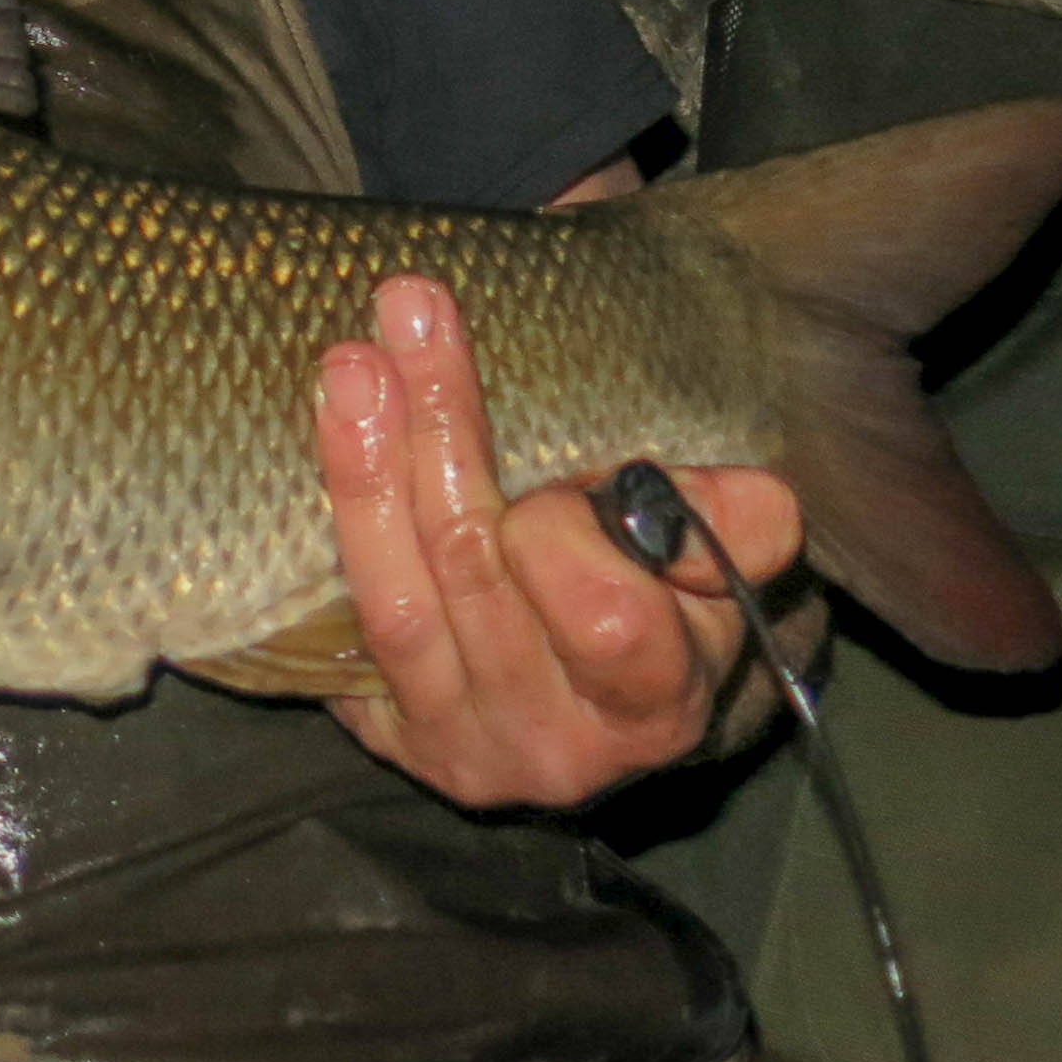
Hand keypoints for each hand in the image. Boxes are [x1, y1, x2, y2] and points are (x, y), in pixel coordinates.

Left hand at [312, 274, 802, 806]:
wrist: (598, 712)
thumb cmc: (669, 607)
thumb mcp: (727, 568)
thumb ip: (735, 518)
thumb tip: (658, 477)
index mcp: (654, 705)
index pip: (607, 617)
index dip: (568, 533)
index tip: (562, 466)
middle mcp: (552, 746)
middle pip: (476, 579)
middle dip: (442, 441)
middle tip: (411, 315)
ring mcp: (459, 746)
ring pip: (397, 600)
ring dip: (366, 470)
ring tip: (353, 362)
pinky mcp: (388, 737)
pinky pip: (347, 623)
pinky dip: (339, 526)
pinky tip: (326, 436)